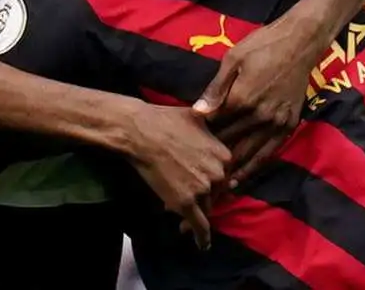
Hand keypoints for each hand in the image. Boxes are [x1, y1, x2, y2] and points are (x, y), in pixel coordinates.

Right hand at [122, 103, 229, 248]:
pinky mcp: (186, 203)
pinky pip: (200, 225)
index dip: (210, 180)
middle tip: (185, 193)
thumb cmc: (165, 120)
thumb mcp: (198, 118)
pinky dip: (203, 237)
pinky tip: (203, 245)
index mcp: (224, 154)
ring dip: (196, 212)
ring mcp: (203, 189)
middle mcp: (218, 173)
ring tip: (181, 213)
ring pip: (206, 208)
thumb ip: (211, 128)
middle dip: (203, 195)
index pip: (224, 175)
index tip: (200, 182)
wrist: (140, 132)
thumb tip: (214, 123)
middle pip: (216, 193)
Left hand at [194, 18, 317, 185]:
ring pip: (250, 154)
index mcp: (241, 99)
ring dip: (232, 171)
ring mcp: (276, 123)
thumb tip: (198, 113)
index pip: (215, 126)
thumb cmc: (261, 45)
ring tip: (215, 188)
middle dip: (212, 160)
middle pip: (230, 144)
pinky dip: (255, 167)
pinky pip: (270, 152)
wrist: (299, 43)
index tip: (186, 151)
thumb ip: (216, 89)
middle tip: (195, 178)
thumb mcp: (233, 60)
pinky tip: (242, 177)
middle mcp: (259, 116)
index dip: (200, 139)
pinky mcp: (289, 125)